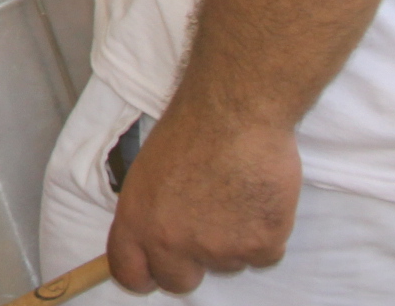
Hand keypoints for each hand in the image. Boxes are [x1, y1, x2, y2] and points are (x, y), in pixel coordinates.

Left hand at [107, 105, 299, 292]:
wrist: (234, 113)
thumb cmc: (190, 130)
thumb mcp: (147, 172)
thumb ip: (149, 211)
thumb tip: (154, 236)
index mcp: (136, 221)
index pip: (128, 272)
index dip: (143, 273)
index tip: (154, 271)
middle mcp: (172, 242)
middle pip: (178, 281)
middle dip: (190, 265)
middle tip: (205, 231)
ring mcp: (218, 249)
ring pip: (227, 264)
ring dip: (232, 241)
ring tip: (234, 194)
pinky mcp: (260, 246)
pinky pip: (264, 254)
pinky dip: (265, 233)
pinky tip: (259, 198)